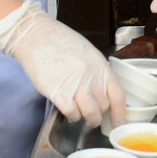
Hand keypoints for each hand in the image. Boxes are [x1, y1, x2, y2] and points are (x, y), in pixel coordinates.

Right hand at [0, 0, 125, 127]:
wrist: (36, 36)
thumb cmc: (61, 42)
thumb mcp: (87, 53)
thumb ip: (96, 71)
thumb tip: (101, 91)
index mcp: (100, 65)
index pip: (118, 94)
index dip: (120, 112)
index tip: (118, 121)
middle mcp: (91, 76)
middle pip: (103, 106)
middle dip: (99, 113)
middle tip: (93, 114)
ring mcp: (75, 85)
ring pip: (90, 114)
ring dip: (87, 119)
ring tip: (82, 117)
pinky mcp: (58, 93)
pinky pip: (72, 113)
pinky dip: (72, 116)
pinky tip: (69, 112)